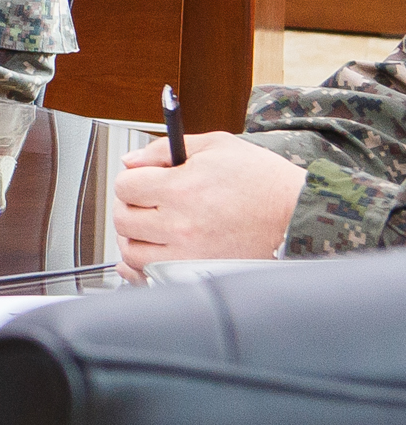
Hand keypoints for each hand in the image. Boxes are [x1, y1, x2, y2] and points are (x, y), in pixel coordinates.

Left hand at [111, 131, 308, 278]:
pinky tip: (151, 255)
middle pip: (124, 219)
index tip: (145, 181)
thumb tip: (131, 161)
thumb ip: (163, 149)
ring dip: (137, 238)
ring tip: (155, 228)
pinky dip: (141, 269)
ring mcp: (188, 254)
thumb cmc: (265, 182)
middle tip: (149, 204)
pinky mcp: (198, 275)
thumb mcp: (217, 146)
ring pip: (133, 251)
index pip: (125, 186)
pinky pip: (150, 278)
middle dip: (132, 207)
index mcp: (181, 189)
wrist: (301, 218)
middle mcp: (180, 224)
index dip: (133, 180)